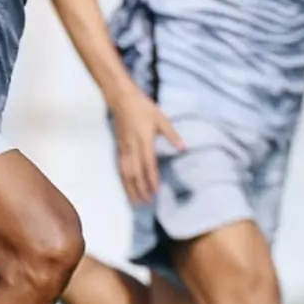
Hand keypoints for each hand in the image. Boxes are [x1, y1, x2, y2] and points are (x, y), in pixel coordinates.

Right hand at [111, 87, 184, 205]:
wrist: (121, 99)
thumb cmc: (142, 107)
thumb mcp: (161, 118)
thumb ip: (172, 134)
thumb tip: (184, 148)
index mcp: (144, 141)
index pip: (148, 165)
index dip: (151, 180)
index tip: (155, 193)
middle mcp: (133, 147)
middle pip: (135, 173)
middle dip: (140, 189)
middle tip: (146, 204)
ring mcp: (124, 148)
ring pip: (126, 172)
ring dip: (130, 187)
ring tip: (135, 200)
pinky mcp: (119, 146)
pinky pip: (120, 166)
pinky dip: (123, 178)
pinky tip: (126, 185)